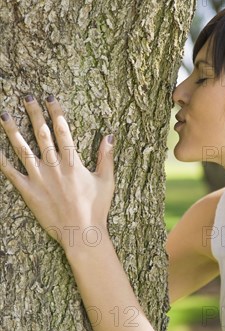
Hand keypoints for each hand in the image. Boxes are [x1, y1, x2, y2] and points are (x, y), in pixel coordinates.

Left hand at [0, 94, 114, 250]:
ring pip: (23, 149)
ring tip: (4, 115)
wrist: (81, 232)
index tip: (50, 98)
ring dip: (13, 131)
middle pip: (42, 134)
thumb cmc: (96, 208)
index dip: (55, 112)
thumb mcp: (106, 181)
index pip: (62, 130)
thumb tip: (109, 135)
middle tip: (26, 98)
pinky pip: (11, 173)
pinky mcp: (28, 191)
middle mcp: (54, 167)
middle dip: (33, 114)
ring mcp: (39, 178)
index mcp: (73, 162)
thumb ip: (106, 157)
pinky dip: (2, 160)